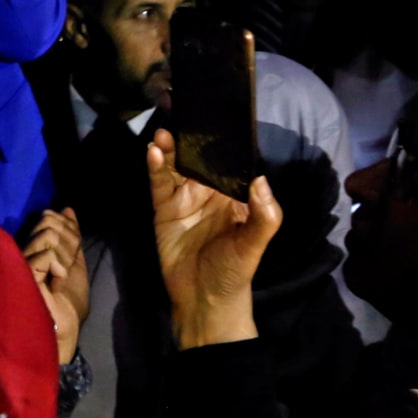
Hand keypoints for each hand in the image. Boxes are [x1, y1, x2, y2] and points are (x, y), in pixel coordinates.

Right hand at [24, 207, 88, 365]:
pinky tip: (56, 282)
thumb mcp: (76, 264)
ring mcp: (22, 261)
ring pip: (48, 232)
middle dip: (69, 240)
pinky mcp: (23, 272)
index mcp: (37, 250)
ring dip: (65, 254)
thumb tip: (67, 208)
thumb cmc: (69, 305)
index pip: (51, 218)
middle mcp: (25, 252)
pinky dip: (59, 265)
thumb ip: (72, 237)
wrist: (65, 330)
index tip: (74, 249)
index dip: (69, 227)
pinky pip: (47, 251)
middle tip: (67, 268)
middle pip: (49, 220)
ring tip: (61, 276)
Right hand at [147, 128, 279, 348]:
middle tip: (184, 115)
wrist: (203, 301)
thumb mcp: (253, 246)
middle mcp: (209, 192)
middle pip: (199, 158)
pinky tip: (153, 152)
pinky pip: (159, 183)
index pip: (228, 162)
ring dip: (170, 149)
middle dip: (192, 138)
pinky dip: (155, 167)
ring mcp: (185, 198)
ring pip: (176, 166)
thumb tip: (260, 180)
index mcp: (234, 196)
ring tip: (165, 134)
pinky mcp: (164, 209)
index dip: (222, 142)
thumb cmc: (234, 272)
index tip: (216, 117)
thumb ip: (264, 216)